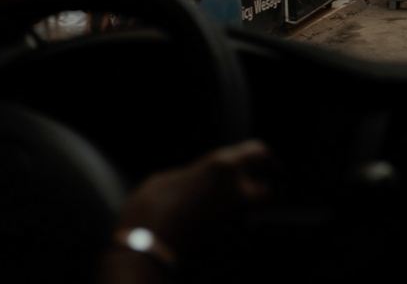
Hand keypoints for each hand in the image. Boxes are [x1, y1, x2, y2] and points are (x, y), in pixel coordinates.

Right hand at [114, 140, 271, 263]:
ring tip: (208, 222)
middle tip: (222, 198)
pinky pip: (239, 237)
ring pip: (250, 216)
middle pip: (261, 189)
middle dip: (247, 193)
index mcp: (224, 167)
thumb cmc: (149, 211)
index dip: (254, 158)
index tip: (250, 162)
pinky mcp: (237, 248)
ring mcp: (241, 223)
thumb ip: (196, 175)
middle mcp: (241, 193)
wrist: (145, 254)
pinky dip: (227, 236)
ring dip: (236, 217)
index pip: (260, 153)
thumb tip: (202, 180)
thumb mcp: (169, 179)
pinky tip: (205, 238)